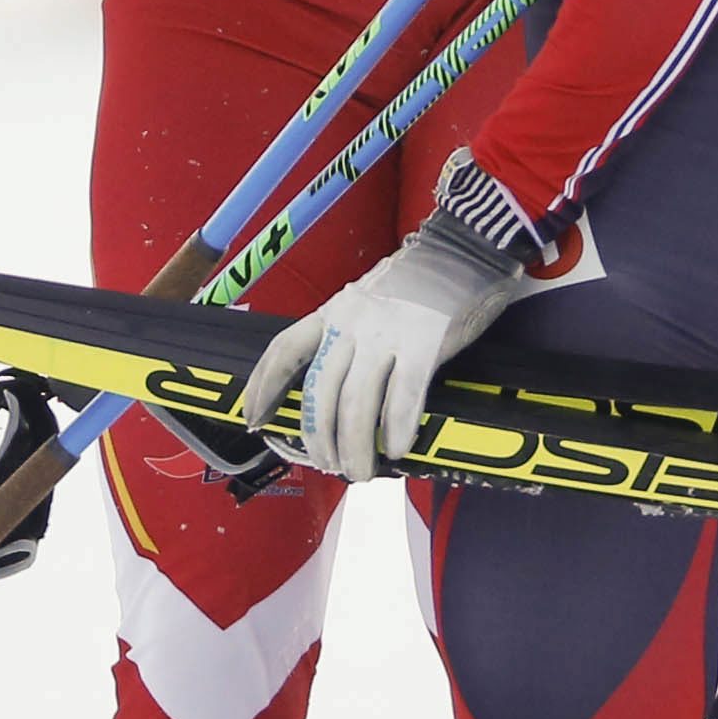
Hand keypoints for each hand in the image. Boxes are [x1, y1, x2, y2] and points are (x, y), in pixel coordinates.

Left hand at [240, 216, 517, 480]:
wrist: (464, 248)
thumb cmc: (419, 279)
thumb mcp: (366, 297)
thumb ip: (348, 333)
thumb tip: (335, 387)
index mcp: (333, 311)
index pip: (284, 350)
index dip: (263, 388)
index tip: (253, 419)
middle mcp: (351, 323)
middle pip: (319, 392)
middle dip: (317, 437)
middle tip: (326, 463)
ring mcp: (386, 334)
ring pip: (355, 405)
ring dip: (353, 447)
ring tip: (359, 470)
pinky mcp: (423, 344)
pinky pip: (402, 399)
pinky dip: (395, 430)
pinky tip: (396, 449)